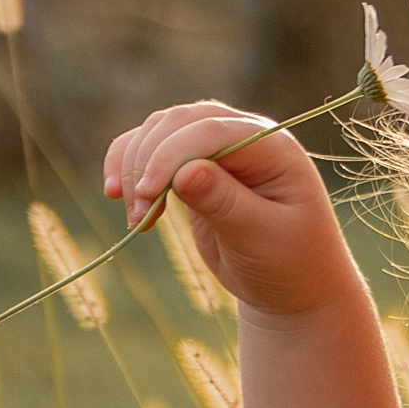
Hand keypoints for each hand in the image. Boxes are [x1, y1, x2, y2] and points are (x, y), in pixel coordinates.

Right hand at [102, 102, 358, 318]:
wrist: (292, 285)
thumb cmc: (289, 262)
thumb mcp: (261, 237)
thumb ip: (225, 202)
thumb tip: (184, 171)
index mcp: (273, 146)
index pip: (212, 130)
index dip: (171, 154)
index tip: (146, 195)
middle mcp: (244, 135)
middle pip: (180, 122)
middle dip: (148, 162)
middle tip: (138, 217)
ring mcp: (218, 147)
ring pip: (160, 130)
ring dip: (134, 166)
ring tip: (135, 219)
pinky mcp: (194, 166)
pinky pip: (152, 150)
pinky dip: (129, 166)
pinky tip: (117, 194)